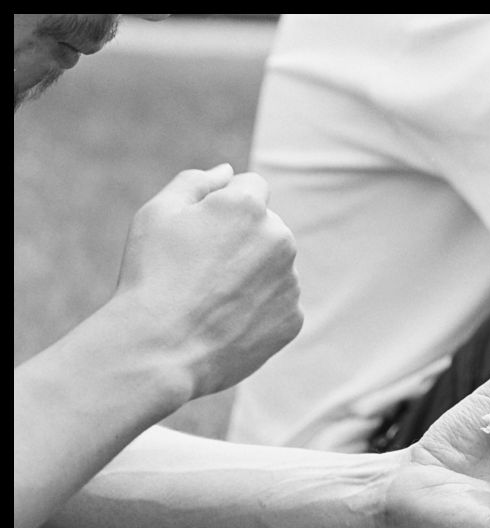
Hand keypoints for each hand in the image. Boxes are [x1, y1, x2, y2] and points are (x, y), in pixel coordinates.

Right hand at [113, 164, 302, 398]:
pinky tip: (224, 324)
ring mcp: (290, 281)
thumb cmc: (152, 277)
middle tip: (199, 271)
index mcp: (248, 206)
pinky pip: (276, 305)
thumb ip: (196, 182)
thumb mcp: (158, 214)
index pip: (251, 187)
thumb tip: (228, 172)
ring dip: (251, 276)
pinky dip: (256, 311)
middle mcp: (280, 239)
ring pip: (273, 268)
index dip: (224, 206)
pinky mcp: (292, 319)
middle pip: (266, 228)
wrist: (159, 349)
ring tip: (210, 301)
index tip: (201, 232)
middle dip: (241, 240)